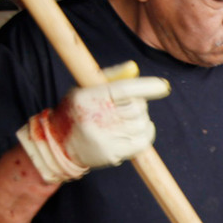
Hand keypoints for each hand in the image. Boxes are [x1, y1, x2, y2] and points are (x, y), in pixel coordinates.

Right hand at [17, 61, 167, 183]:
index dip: (147, 87)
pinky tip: (138, 130)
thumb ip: (111, 77)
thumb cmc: (78, 111)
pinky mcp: (112, 154)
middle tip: (131, 105)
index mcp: (88, 97)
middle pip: (137, 107)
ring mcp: (104, 138)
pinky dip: (146, 133)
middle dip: (140, 104)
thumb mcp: (87, 88)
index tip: (163, 86)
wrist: (59, 144)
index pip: (124, 89)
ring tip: (129, 119)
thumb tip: (134, 67)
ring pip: (142, 124)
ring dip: (143, 119)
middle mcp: (95, 118)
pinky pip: (143, 142)